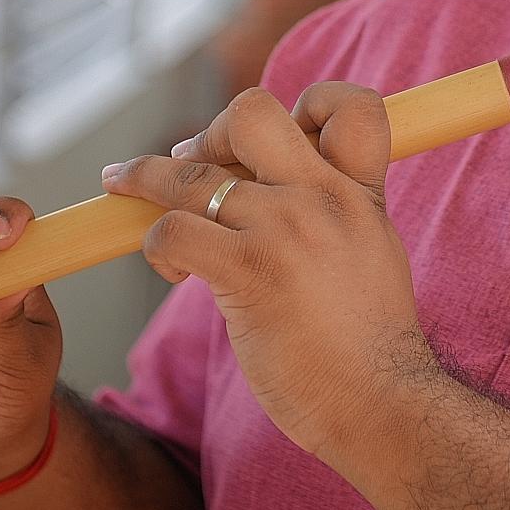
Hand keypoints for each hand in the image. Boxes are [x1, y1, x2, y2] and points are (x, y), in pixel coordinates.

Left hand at [100, 83, 436, 464]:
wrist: (385, 405)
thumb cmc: (370, 346)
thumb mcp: (372, 253)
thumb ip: (335, 212)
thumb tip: (279, 192)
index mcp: (360, 192)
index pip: (352, 105)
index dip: (310, 103)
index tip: (279, 137)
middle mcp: (324, 198)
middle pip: (254, 111)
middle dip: (211, 131)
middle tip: (195, 164)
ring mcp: (287, 231)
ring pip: (190, 172)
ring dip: (146, 178)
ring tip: (125, 187)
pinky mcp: (250, 273)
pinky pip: (174, 230)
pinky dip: (155, 244)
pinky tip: (170, 271)